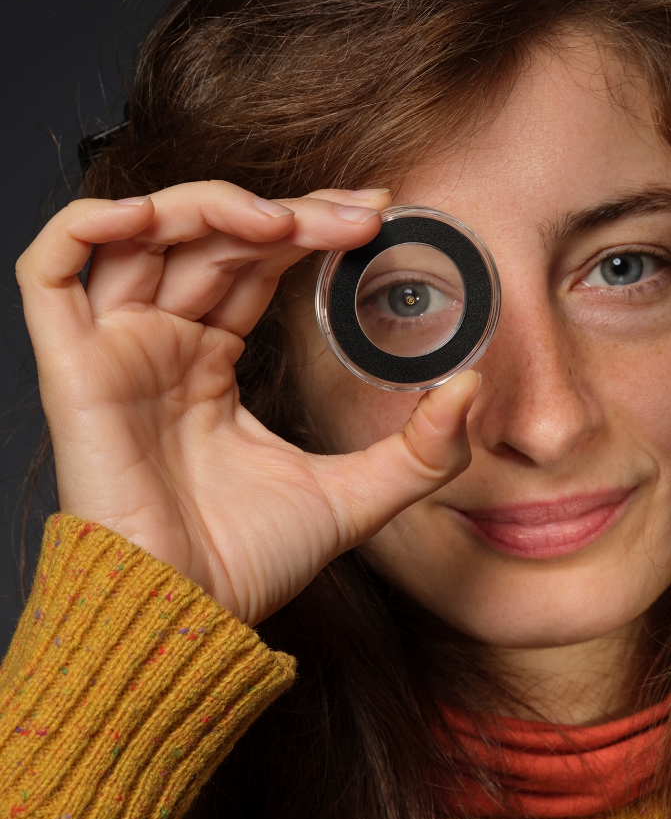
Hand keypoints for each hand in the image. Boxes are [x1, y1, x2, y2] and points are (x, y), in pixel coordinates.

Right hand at [16, 181, 479, 624]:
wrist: (189, 612)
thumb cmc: (252, 563)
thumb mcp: (357, 496)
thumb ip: (420, 450)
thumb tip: (471, 388)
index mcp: (209, 363)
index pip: (250, 264)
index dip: (304, 225)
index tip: (371, 213)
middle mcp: (158, 345)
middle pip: (206, 238)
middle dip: (283, 212)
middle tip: (356, 215)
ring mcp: (113, 350)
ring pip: (138, 235)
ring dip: (209, 206)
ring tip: (283, 223)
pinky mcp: (71, 367)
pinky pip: (51, 270)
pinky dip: (92, 223)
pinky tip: (158, 215)